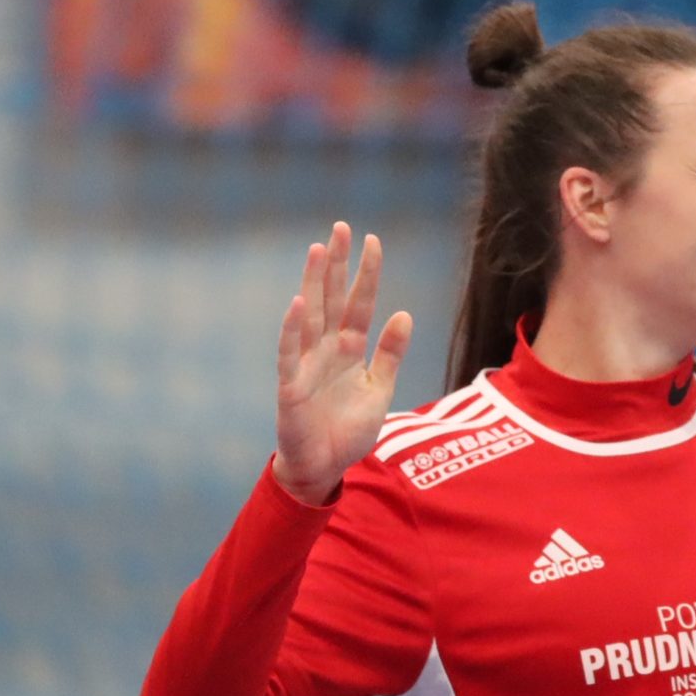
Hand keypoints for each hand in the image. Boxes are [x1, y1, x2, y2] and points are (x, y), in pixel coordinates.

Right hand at [272, 221, 413, 505]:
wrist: (325, 468)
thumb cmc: (348, 429)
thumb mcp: (379, 388)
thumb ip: (390, 353)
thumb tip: (405, 313)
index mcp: (350, 349)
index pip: (359, 303)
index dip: (366, 274)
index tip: (373, 241)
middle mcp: (327, 350)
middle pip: (333, 299)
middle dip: (337, 265)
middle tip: (341, 228)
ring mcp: (307, 365)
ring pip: (310, 316)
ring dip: (314, 283)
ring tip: (318, 250)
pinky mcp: (291, 387)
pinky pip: (290, 354)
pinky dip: (292, 330)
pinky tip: (297, 304)